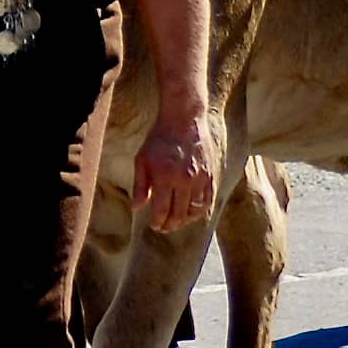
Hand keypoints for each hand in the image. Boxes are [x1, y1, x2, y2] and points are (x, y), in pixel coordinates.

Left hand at [134, 110, 218, 233]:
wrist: (184, 120)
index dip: (158, 222)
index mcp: (165, 177)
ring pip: (194, 211)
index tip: (154, 225)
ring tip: (176, 221)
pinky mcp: (211, 176)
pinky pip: (207, 201)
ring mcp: (200, 179)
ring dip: (185, 220)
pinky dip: (200, 211)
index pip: (162, 210)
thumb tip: (137, 207)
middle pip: (179, 214)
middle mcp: (184, 180)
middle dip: (170, 225)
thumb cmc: (159, 139)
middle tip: (163, 227)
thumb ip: (139, 185)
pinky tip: (191, 212)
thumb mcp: (142, 159)